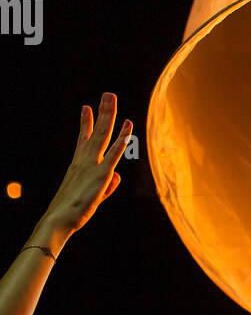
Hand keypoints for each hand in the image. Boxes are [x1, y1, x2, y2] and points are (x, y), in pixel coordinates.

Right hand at [42, 94, 131, 237]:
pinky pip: (113, 154)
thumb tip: (117, 176)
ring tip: (111, 98)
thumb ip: (106, 184)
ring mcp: (92, 165)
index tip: (86, 107)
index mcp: (78, 164)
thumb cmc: (72, 210)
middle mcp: (84, 160)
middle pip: (96, 132)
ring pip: (102, 135)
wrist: (59, 219)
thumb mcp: (92, 195)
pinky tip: (127, 128)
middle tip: (108, 95)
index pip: (83, 138)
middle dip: (102, 112)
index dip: (86, 123)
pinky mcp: (101, 175)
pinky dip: (121, 140)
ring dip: (108, 116)